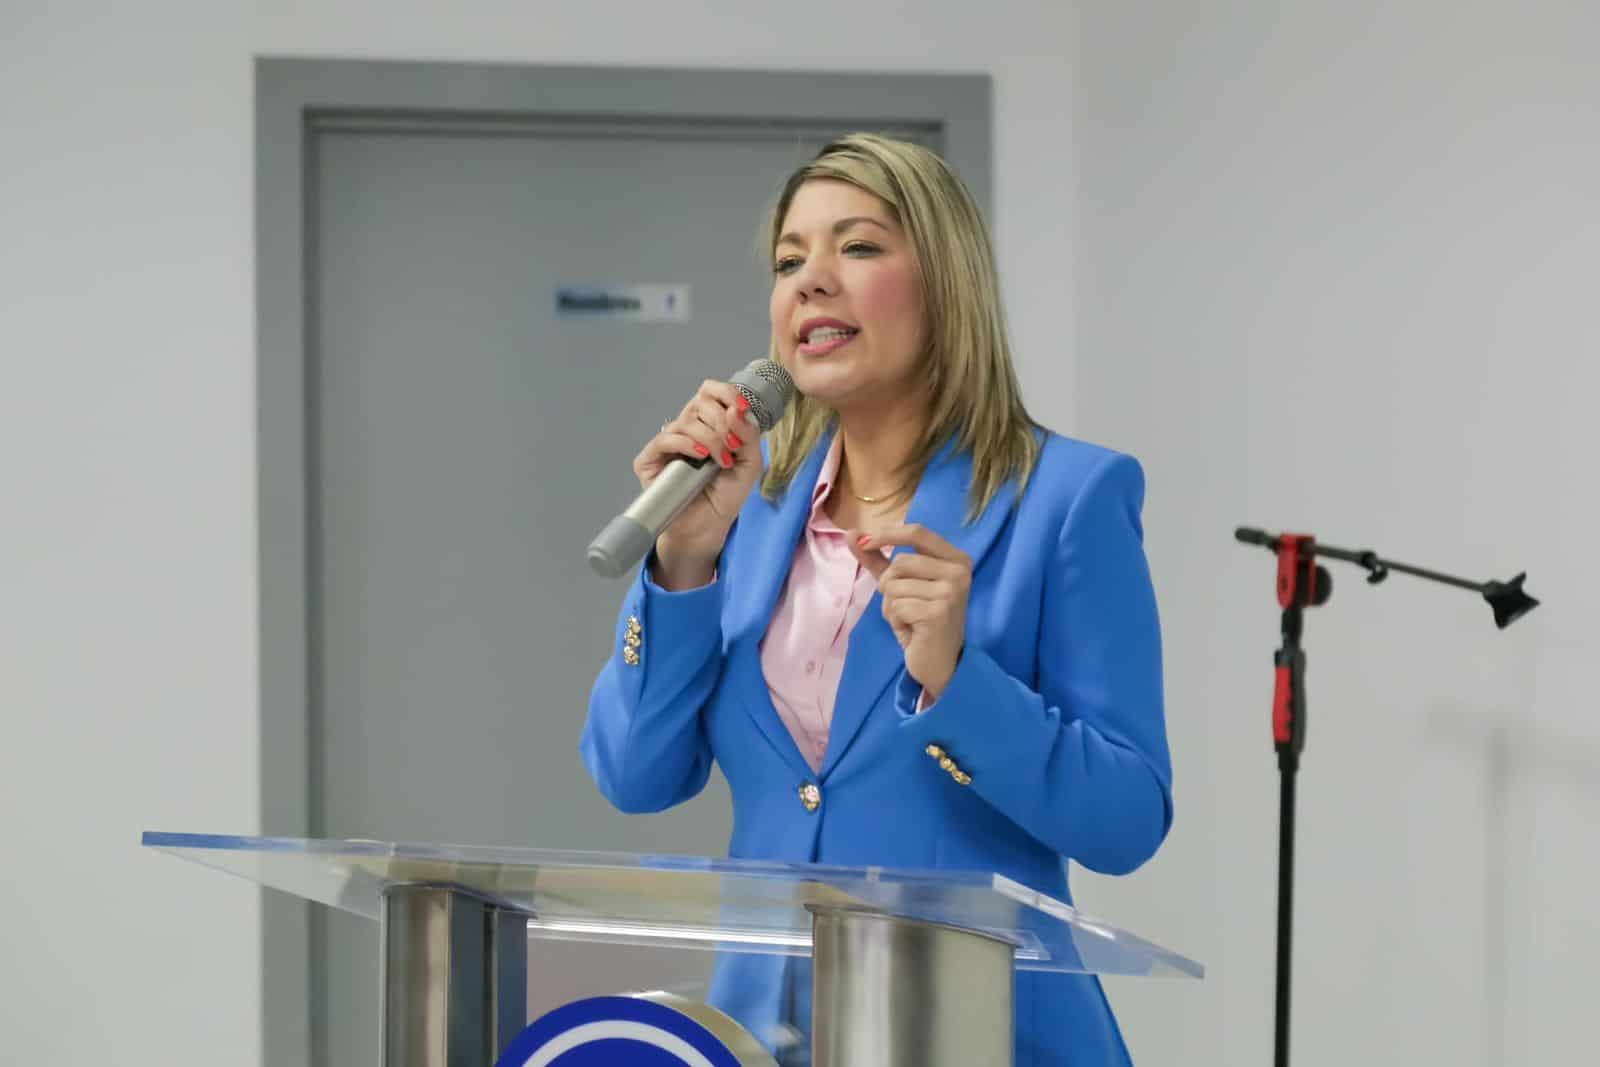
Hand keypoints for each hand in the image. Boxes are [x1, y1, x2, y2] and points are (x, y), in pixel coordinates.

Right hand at [637, 379, 763, 587]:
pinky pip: (665, 439)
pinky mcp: (650, 460)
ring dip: (710, 438)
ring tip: (722, 461)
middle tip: (733, 448)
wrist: (708, 527)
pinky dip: (686, 443)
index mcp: (709, 423)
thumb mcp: (750, 463)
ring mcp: (668, 443)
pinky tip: (701, 457)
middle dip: (723, 423)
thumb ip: (748, 434)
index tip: (742, 409)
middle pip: (701, 402)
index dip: (727, 393)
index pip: (712, 391)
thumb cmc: (726, 495)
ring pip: (686, 420)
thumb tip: (736, 408)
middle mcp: (687, 428)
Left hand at [847, 523, 970, 701]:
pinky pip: (896, 606)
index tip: (863, 541)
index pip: (918, 532)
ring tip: (910, 619)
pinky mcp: (938, 612)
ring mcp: (951, 592)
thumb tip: (852, 534)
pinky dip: (896, 620)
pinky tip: (913, 631)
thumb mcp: (901, 584)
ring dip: (892, 606)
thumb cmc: (921, 620)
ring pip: (894, 585)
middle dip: (889, 585)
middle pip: (900, 561)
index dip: (887, 534)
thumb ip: (878, 559)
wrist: (940, 663)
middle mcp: (959, 571)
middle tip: (906, 606)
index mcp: (956, 558)